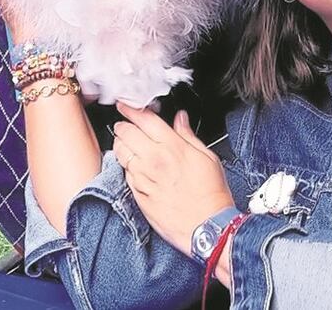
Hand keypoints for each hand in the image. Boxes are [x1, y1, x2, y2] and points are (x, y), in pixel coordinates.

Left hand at [113, 105, 234, 257]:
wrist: (206, 227)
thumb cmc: (211, 194)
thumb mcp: (207, 157)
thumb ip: (188, 135)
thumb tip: (180, 120)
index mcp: (172, 147)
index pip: (144, 120)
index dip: (131, 109)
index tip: (126, 105)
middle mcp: (154, 160)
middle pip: (126, 133)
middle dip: (123, 124)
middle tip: (126, 123)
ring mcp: (143, 178)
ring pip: (120, 152)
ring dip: (121, 143)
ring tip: (127, 142)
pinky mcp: (138, 194)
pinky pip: (124, 173)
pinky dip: (126, 164)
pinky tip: (134, 164)